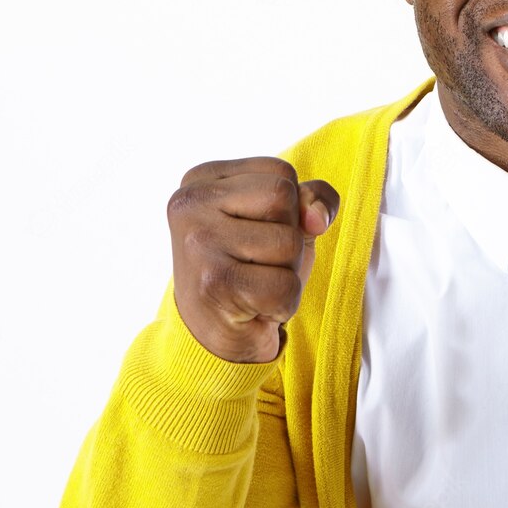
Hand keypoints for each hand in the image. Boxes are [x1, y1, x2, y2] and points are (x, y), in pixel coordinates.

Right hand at [167, 157, 338, 362]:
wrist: (214, 334)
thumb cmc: (252, 267)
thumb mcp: (285, 220)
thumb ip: (312, 198)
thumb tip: (317, 218)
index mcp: (202, 179)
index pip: (281, 172)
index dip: (291, 207)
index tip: (257, 232)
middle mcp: (190, 204)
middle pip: (283, 198)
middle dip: (290, 236)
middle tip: (259, 262)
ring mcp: (198, 243)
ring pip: (288, 242)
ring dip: (287, 271)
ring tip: (256, 283)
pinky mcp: (213, 284)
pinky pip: (285, 286)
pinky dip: (284, 303)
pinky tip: (254, 307)